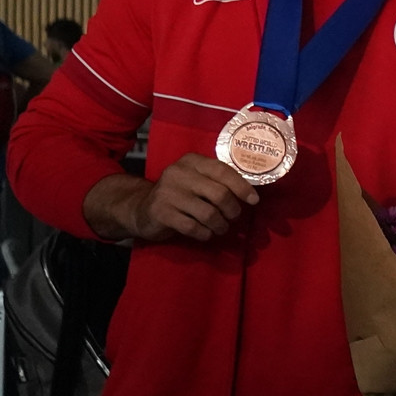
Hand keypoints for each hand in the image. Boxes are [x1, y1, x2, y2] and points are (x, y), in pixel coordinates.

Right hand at [83, 154, 259, 242]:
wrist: (141, 209)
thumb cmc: (180, 196)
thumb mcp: (197, 181)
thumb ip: (218, 181)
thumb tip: (252, 194)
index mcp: (191, 161)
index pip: (223, 171)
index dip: (242, 187)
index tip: (254, 200)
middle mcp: (178, 173)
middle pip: (219, 194)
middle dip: (232, 210)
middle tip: (233, 217)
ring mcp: (167, 193)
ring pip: (209, 213)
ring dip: (220, 225)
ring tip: (220, 228)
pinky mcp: (161, 212)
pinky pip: (193, 227)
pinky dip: (205, 233)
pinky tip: (205, 233)